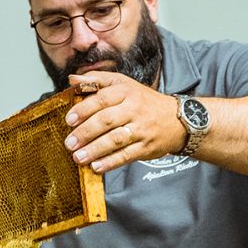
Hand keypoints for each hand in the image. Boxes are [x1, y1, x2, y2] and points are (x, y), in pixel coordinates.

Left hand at [63, 71, 185, 172]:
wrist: (178, 119)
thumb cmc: (144, 101)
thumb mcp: (124, 84)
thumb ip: (97, 81)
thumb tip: (72, 80)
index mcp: (126, 91)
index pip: (102, 99)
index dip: (84, 109)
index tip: (69, 120)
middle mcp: (134, 109)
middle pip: (107, 120)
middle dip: (85, 132)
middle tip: (69, 143)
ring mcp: (141, 129)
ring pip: (115, 139)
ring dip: (95, 149)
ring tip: (78, 157)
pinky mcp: (146, 147)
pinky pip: (127, 155)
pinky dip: (111, 162)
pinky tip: (96, 166)